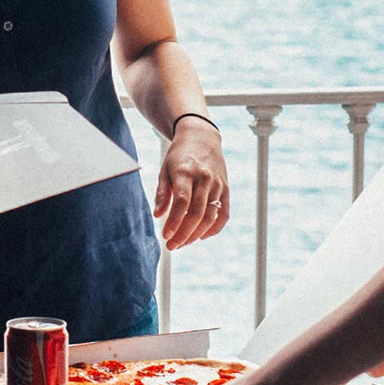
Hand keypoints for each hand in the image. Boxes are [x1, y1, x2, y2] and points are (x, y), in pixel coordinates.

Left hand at [153, 117, 228, 249]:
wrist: (202, 138)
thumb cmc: (179, 155)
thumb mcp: (165, 169)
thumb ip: (162, 192)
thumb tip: (158, 215)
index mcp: (186, 172)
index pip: (182, 203)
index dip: (174, 222)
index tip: (165, 236)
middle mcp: (204, 178)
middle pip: (196, 213)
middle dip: (183, 234)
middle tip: (172, 246)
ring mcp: (217, 184)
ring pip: (210, 216)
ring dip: (196, 234)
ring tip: (183, 243)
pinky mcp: (225, 189)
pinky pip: (224, 213)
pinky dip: (215, 228)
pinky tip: (202, 236)